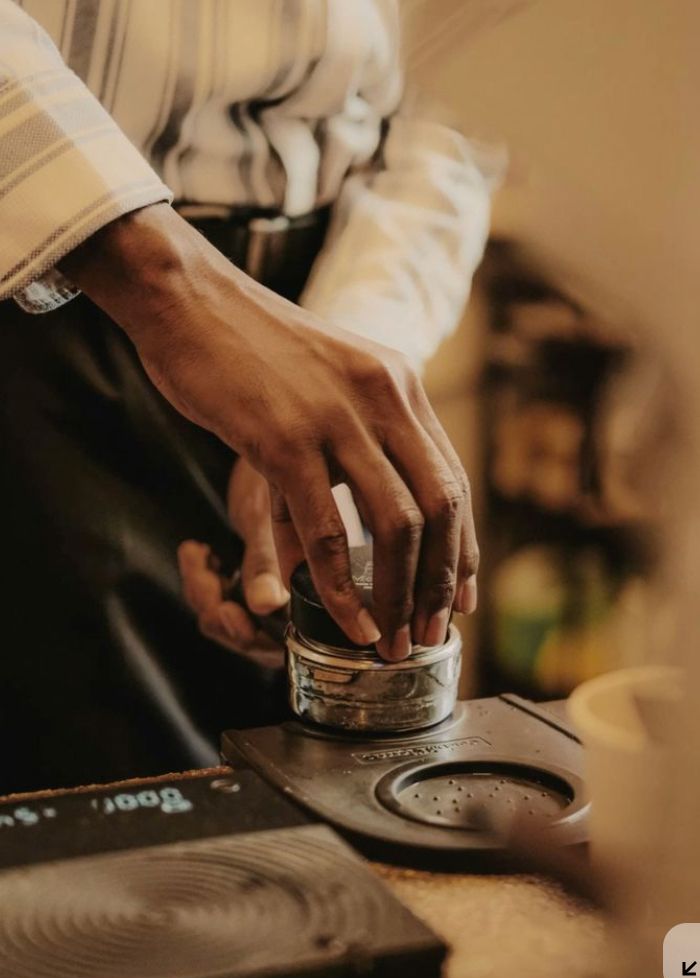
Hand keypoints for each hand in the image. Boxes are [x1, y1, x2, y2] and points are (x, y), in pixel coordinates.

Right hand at [61, 204, 477, 660]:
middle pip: (439, 506)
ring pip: (394, 524)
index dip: (461, 546)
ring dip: (399, 594)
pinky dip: (342, 588)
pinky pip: (326, 531)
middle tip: (432, 632)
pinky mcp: (284, 441)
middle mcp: (382, 396)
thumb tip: (380, 485)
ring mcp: (335, 417)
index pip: (452, 478)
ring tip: (393, 641)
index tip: (462, 595)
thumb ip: (361, 427)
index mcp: (399, 383)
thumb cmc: (252, 347)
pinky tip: (348, 621)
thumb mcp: (330, 375)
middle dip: (441, 581)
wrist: (188, 299)